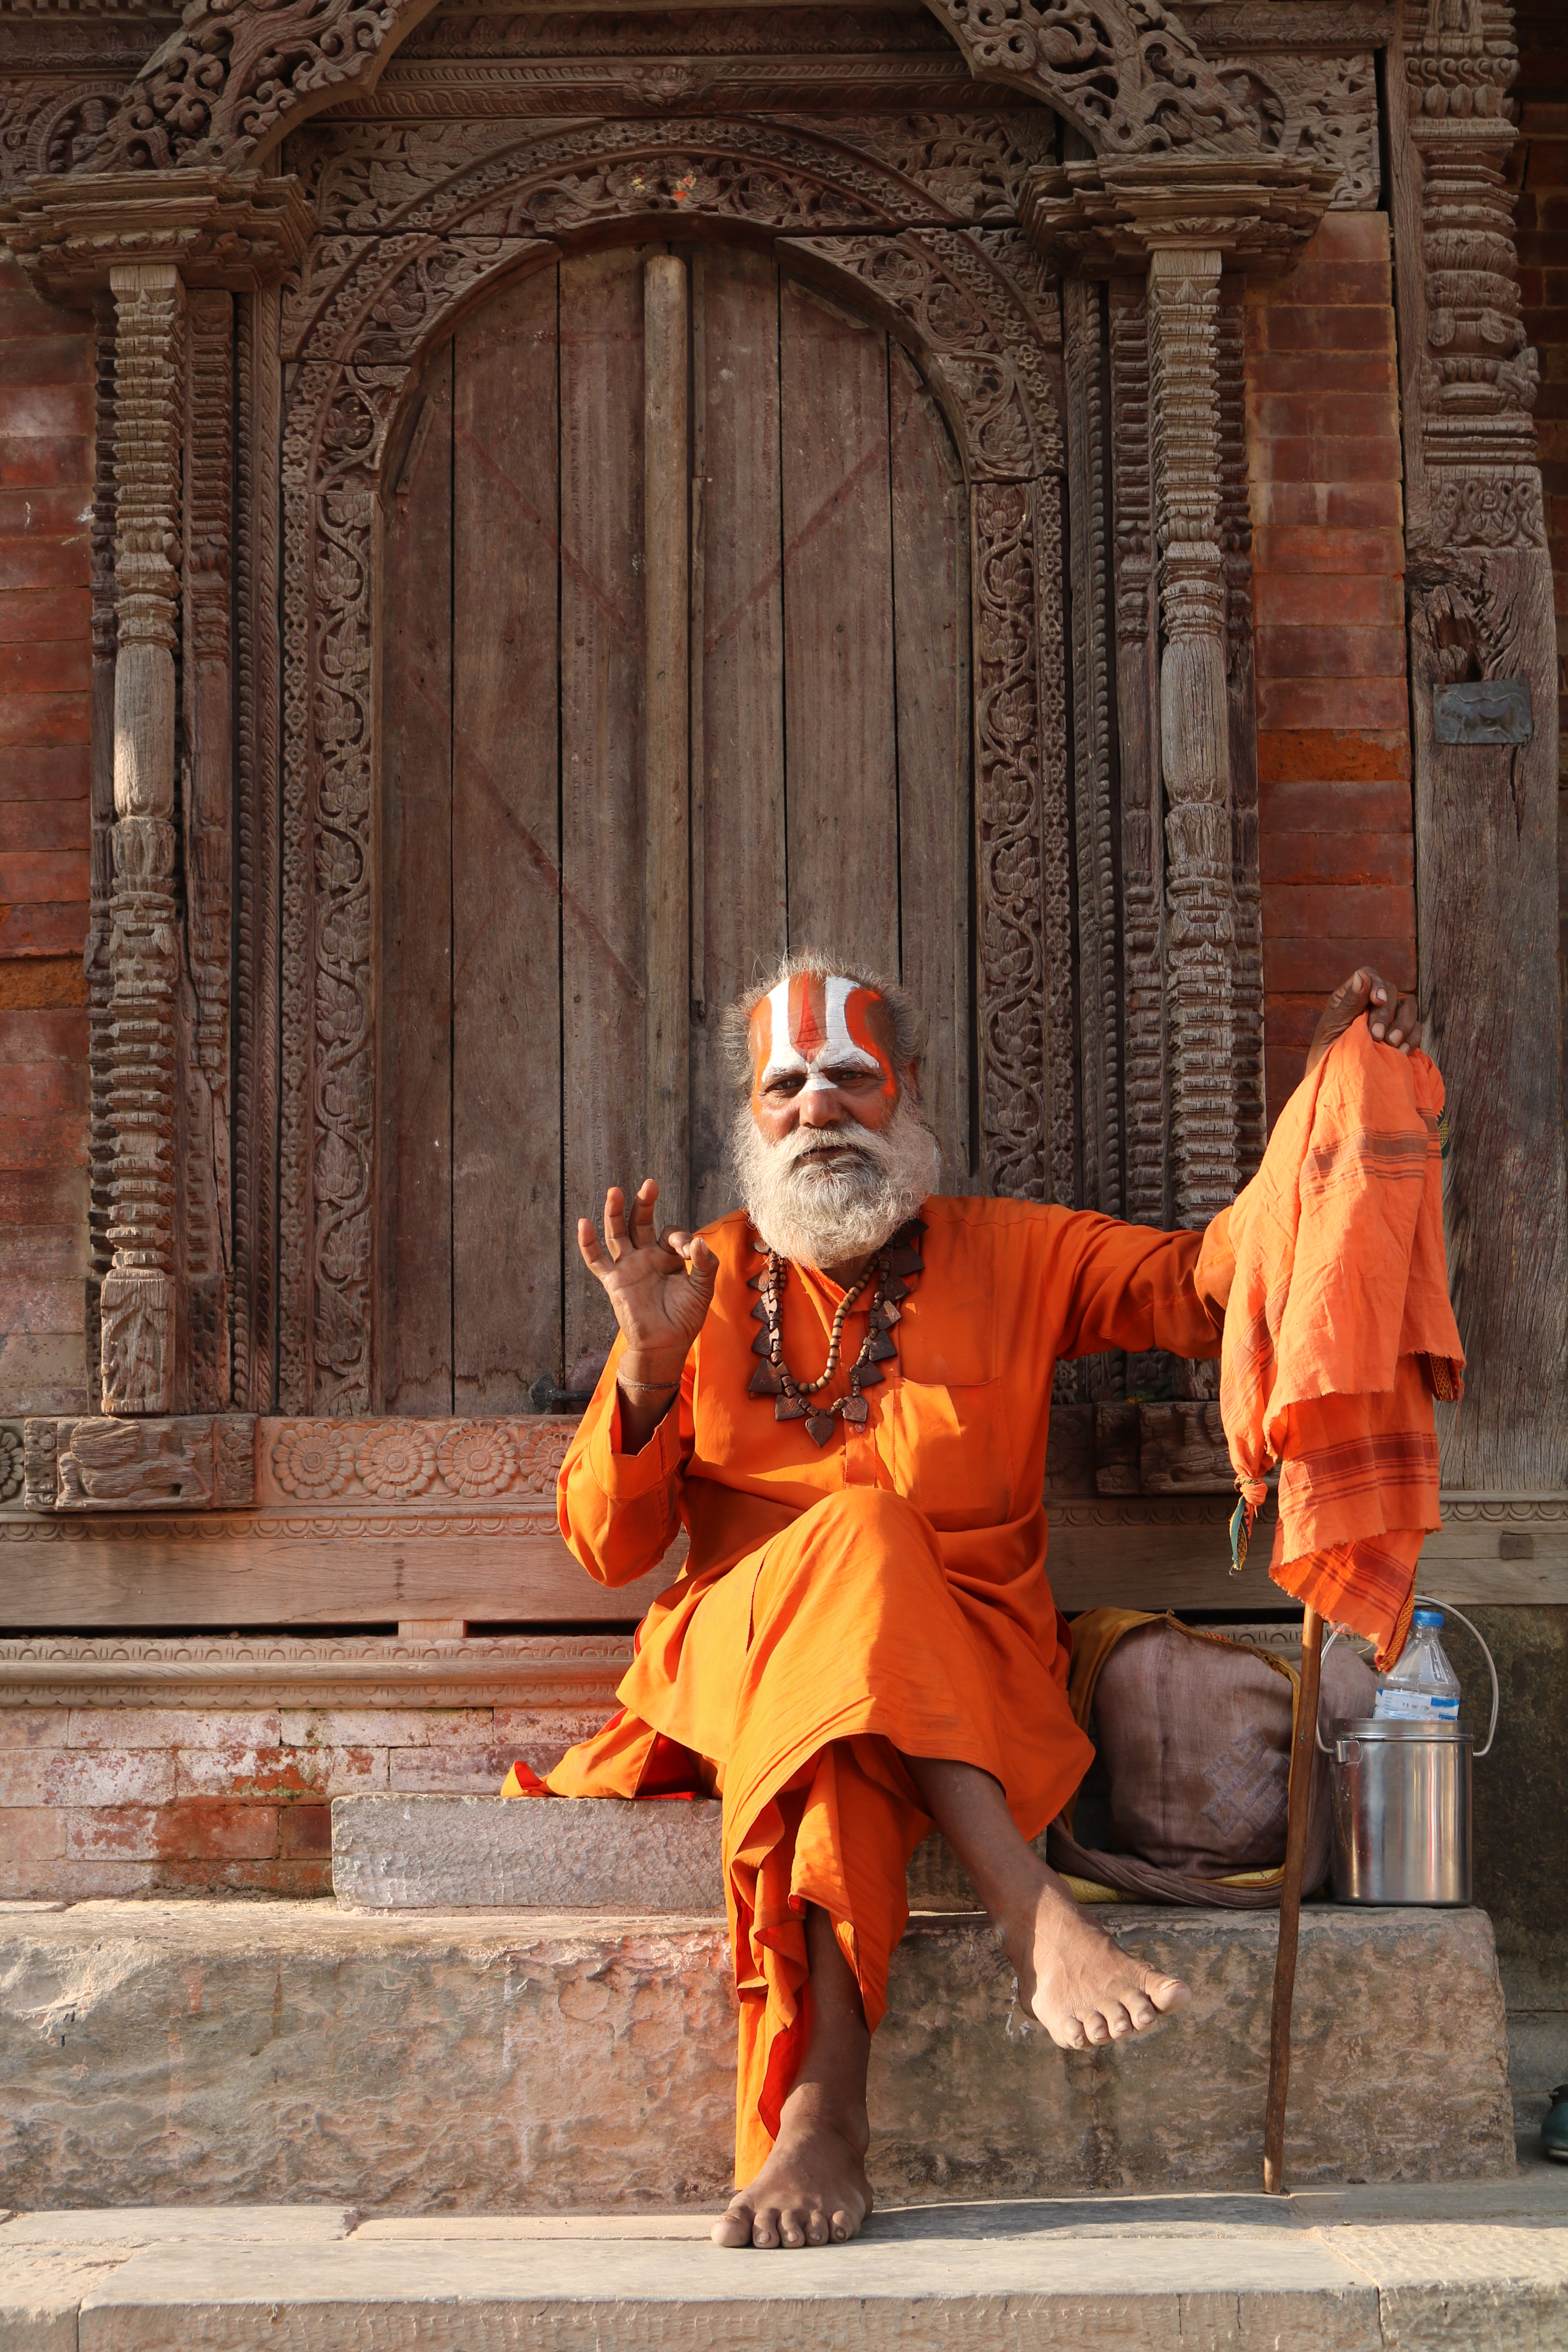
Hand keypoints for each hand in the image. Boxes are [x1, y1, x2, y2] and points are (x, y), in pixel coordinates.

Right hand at [577, 1179, 716, 1386]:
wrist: (666, 1346)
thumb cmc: (685, 1318)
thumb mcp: (702, 1289)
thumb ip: (705, 1264)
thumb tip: (700, 1240)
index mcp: (667, 1256)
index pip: (671, 1234)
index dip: (682, 1238)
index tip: (691, 1252)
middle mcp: (646, 1256)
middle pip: (640, 1222)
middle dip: (644, 1204)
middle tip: (650, 1184)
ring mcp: (628, 1267)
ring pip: (617, 1234)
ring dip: (615, 1213)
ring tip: (615, 1191)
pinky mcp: (614, 1281)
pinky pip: (597, 1260)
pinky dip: (588, 1243)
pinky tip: (583, 1223)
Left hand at [1305, 968, 1422, 1077]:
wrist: (1335, 1079)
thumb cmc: (1327, 1050)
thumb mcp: (1333, 1025)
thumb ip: (1350, 1001)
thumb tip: (1362, 975)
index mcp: (1353, 995)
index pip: (1371, 976)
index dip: (1377, 984)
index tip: (1377, 1001)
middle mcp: (1373, 1003)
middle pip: (1391, 992)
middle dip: (1386, 1013)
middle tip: (1376, 1035)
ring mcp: (1390, 1018)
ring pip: (1408, 1007)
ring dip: (1403, 1024)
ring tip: (1390, 1043)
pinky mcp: (1402, 1036)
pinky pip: (1416, 1030)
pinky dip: (1411, 1039)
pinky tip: (1400, 1051)